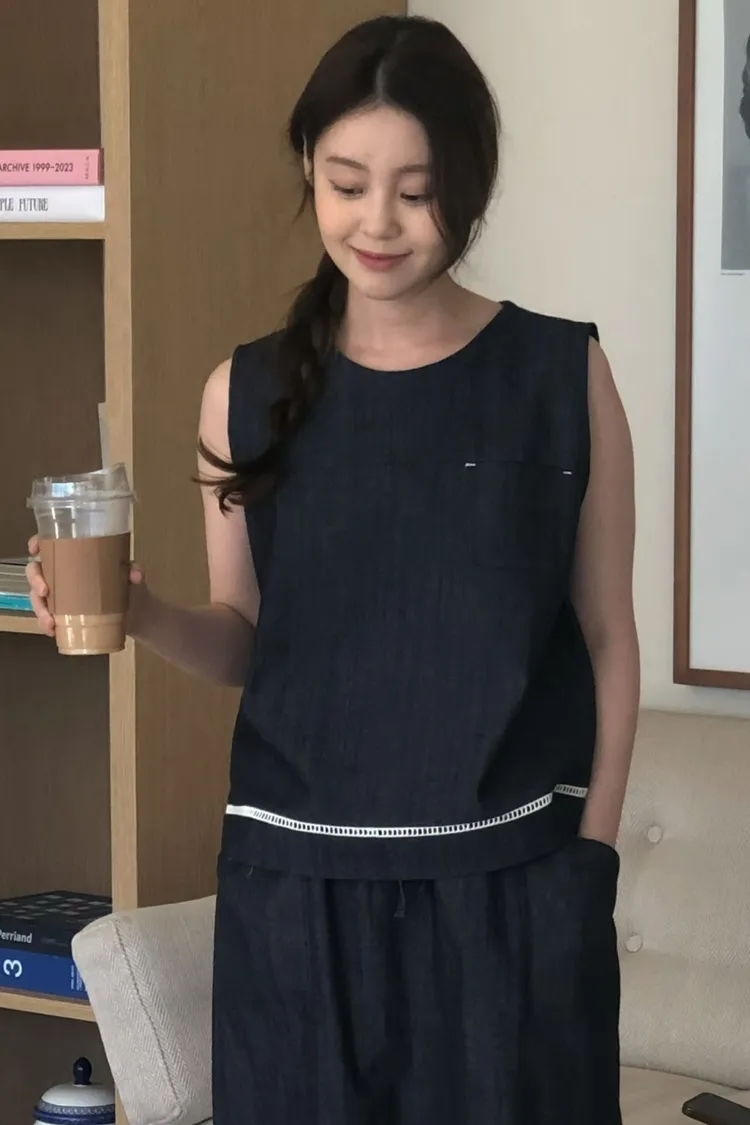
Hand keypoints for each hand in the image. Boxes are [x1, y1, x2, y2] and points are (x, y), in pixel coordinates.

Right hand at [26, 535, 149, 639]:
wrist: (137, 613)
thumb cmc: (129, 585)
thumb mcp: (133, 574)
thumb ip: (135, 570)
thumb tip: (135, 574)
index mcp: (75, 556)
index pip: (50, 544)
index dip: (37, 543)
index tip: (34, 548)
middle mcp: (63, 573)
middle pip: (37, 571)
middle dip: (34, 580)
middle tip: (44, 591)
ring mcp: (61, 594)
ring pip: (38, 597)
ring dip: (39, 609)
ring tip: (50, 622)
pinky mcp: (64, 613)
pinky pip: (47, 617)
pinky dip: (46, 625)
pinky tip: (52, 631)